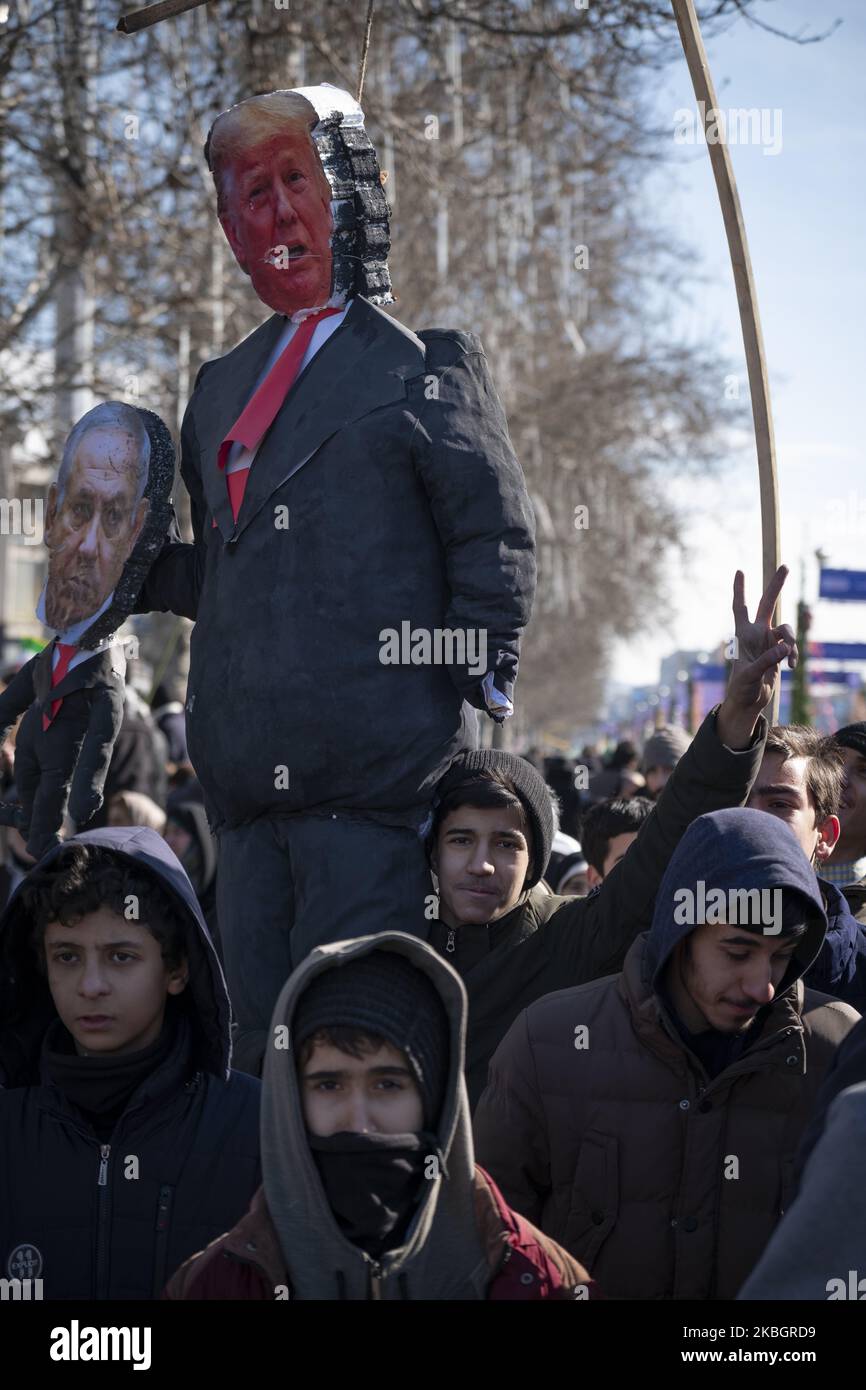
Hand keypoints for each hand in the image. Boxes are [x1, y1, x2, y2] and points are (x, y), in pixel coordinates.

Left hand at [717, 566, 796, 747]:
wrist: (749, 700)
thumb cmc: (742, 687)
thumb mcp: (750, 675)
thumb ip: (766, 661)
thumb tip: (785, 648)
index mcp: (743, 635)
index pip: (740, 608)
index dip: (739, 590)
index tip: (740, 571)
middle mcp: (757, 633)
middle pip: (767, 604)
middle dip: (776, 585)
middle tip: (785, 566)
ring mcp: (769, 640)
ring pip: (787, 629)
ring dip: (792, 641)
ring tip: (790, 659)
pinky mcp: (779, 651)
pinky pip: (792, 646)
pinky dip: (794, 654)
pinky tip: (791, 666)